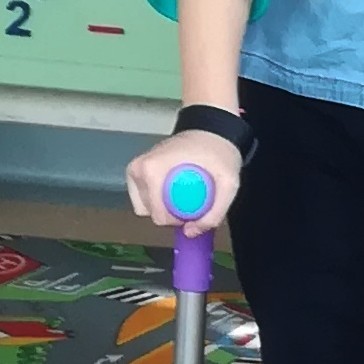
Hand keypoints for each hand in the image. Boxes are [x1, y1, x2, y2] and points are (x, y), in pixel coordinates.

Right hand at [125, 130, 241, 235]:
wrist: (211, 130)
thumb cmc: (218, 152)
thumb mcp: (229, 184)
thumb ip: (215, 213)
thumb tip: (190, 233)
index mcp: (152, 170)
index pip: (160, 215)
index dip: (181, 221)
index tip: (197, 210)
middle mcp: (138, 169)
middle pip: (152, 213)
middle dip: (174, 215)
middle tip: (195, 200)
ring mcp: (135, 169)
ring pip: (146, 208)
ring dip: (166, 208)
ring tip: (185, 193)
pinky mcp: (135, 171)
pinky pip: (143, 199)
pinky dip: (159, 201)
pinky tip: (174, 191)